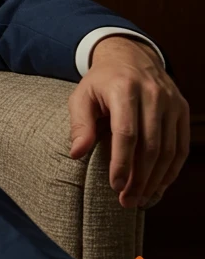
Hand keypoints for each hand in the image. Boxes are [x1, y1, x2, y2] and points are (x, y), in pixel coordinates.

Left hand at [68, 36, 189, 208]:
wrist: (130, 57)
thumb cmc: (101, 82)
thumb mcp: (82, 95)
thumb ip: (80, 123)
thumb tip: (76, 153)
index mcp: (124, 89)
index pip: (126, 133)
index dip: (122, 163)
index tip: (115, 186)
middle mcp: (153, 95)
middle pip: (150, 146)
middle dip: (139, 178)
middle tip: (127, 201)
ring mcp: (171, 103)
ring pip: (169, 150)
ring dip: (156, 179)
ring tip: (141, 199)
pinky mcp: (182, 110)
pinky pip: (181, 146)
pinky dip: (171, 170)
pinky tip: (158, 185)